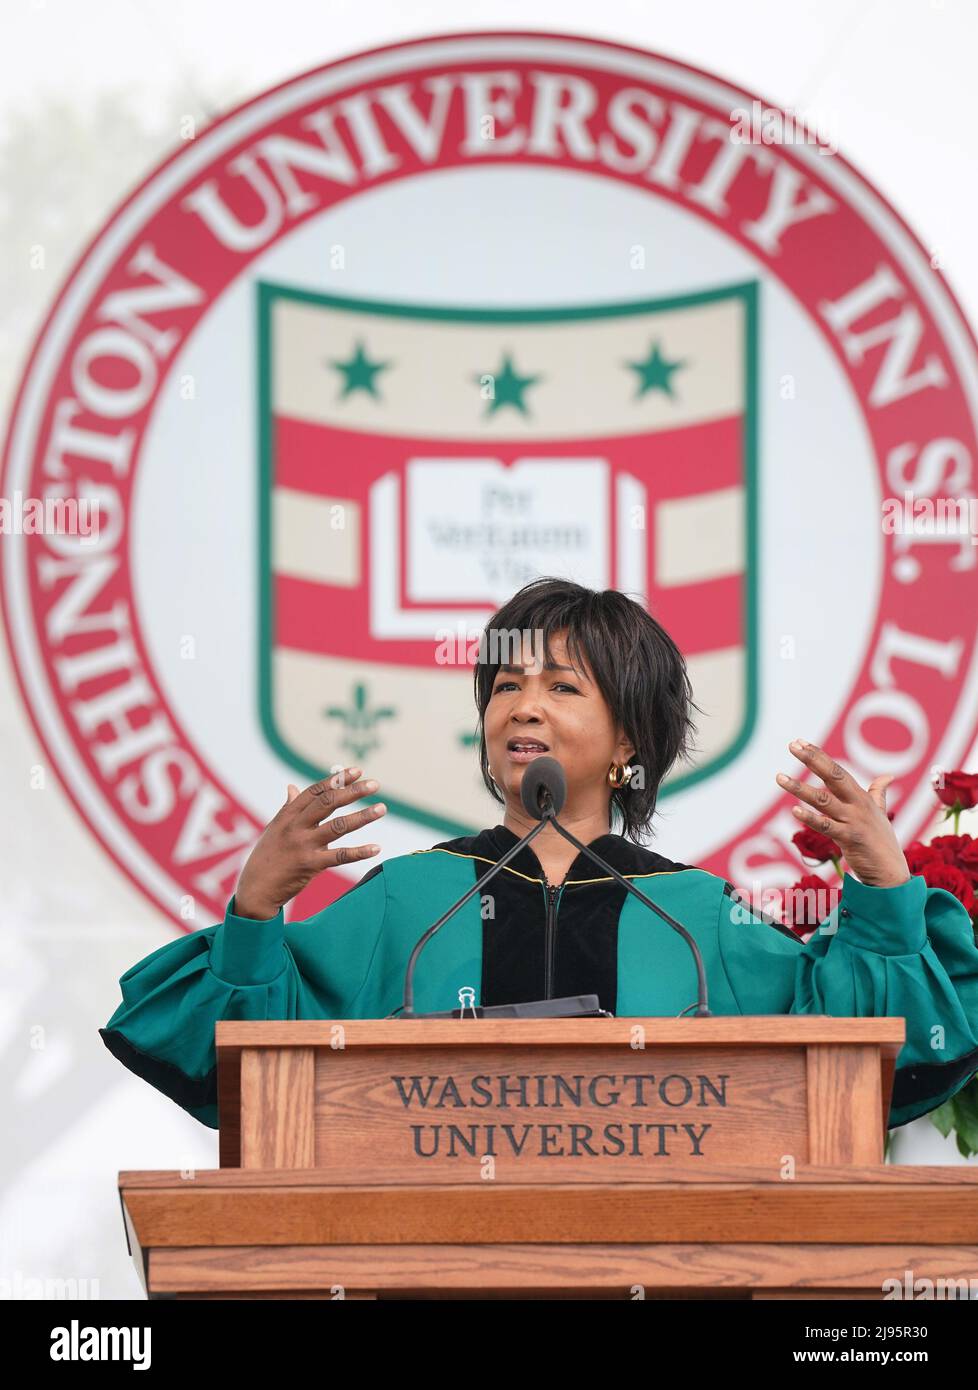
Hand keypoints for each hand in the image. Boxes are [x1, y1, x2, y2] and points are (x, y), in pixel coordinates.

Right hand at [234, 766, 386, 919]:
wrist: (255, 889)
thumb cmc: (267, 856)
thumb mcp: (274, 828)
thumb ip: (287, 808)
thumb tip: (292, 787)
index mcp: (288, 815)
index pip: (315, 791)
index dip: (337, 779)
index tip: (356, 771)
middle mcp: (296, 826)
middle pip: (328, 803)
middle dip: (352, 791)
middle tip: (375, 784)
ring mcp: (303, 845)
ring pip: (337, 826)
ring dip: (362, 817)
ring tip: (382, 808)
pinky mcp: (310, 865)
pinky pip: (339, 856)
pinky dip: (359, 852)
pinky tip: (376, 848)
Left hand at [775, 739, 910, 887]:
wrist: (891, 873)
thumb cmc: (882, 842)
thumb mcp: (880, 814)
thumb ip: (879, 794)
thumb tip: (888, 776)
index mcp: (862, 797)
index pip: (837, 771)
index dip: (819, 756)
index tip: (800, 742)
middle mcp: (858, 805)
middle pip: (833, 777)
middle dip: (812, 760)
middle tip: (792, 746)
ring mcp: (853, 821)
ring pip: (823, 800)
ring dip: (800, 788)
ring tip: (779, 778)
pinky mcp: (849, 839)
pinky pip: (826, 826)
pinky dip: (810, 818)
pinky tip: (793, 810)